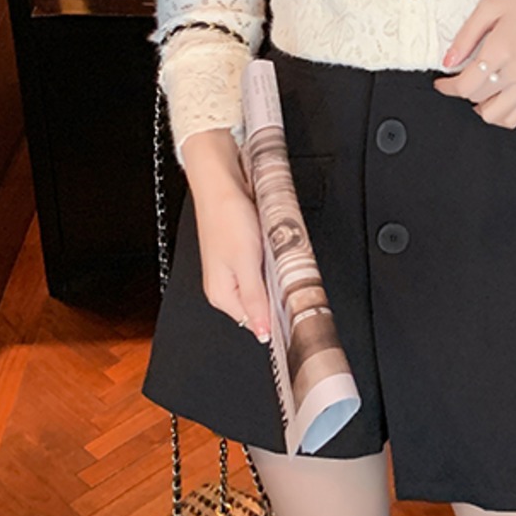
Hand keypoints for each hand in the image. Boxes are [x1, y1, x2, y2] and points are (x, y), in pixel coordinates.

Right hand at [181, 128, 271, 341]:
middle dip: (276, 292)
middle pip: (259, 303)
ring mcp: (232, 268)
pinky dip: (271, 260)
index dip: (276, 316)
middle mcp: (224, 285)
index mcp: (221, 294)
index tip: (295, 307)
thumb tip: (261, 333)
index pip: (255, 321)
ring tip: (278, 257)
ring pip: (262, 283)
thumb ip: (254, 299)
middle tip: (287, 274)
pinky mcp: (240, 252)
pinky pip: (261, 266)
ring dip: (275, 275)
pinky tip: (274, 249)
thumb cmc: (227, 217)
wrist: (221, 182)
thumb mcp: (245, 263)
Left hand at [432, 0, 515, 128]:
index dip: (446, 87)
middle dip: (461, 90)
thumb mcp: (490, 6)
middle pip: (476, 99)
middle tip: (459, 77)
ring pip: (494, 116)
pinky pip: (513, 118)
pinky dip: (499, 114)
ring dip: (479, 106)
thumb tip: (448, 62)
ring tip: (476, 88)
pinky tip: (493, 97)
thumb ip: (466, 36)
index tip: (441, 82)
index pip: (465, 85)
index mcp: (502, 49)